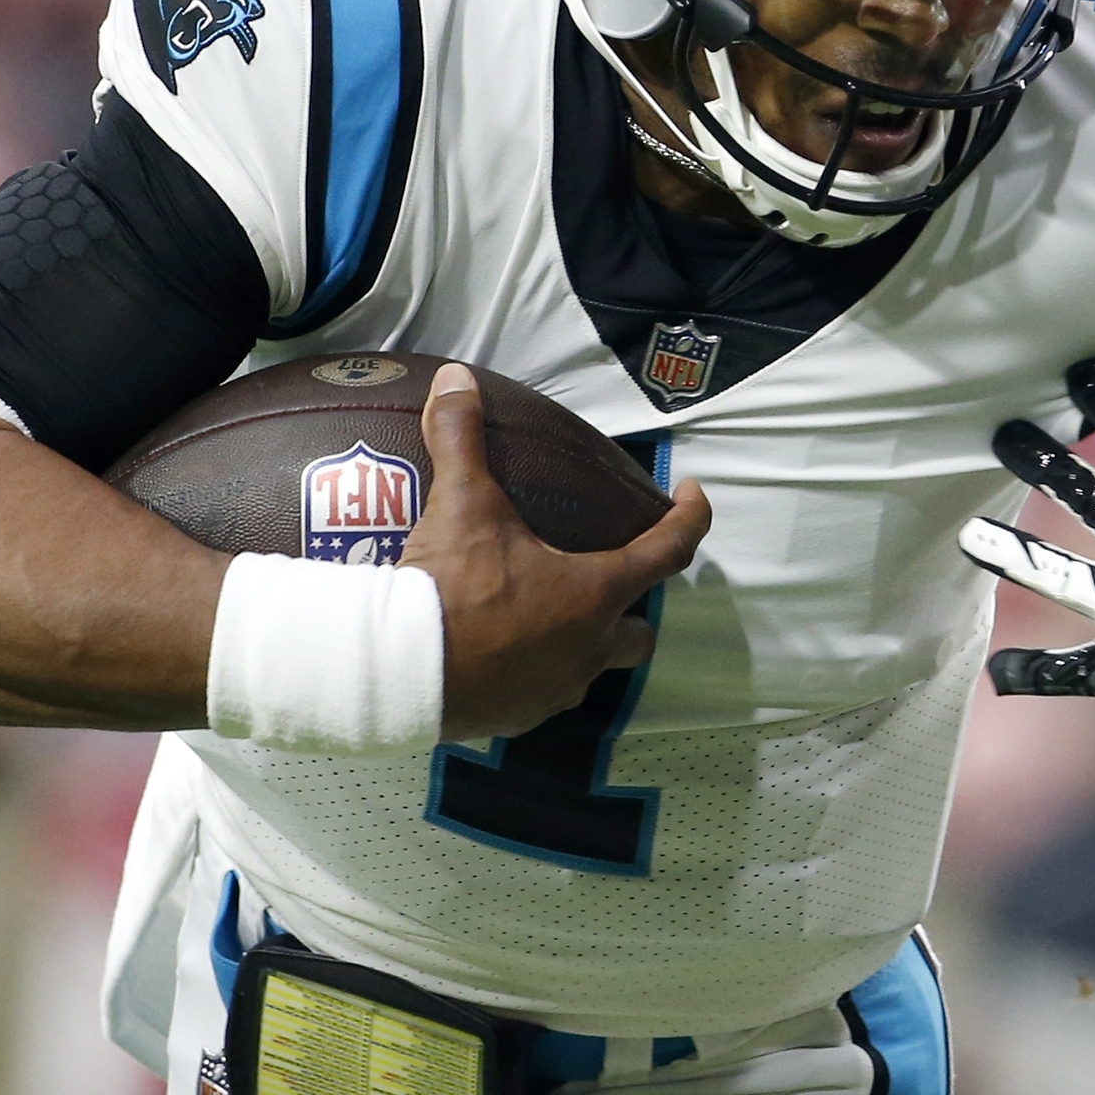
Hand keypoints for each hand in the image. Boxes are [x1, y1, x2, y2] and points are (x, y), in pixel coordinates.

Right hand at [404, 364, 708, 739]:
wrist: (401, 672)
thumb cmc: (451, 588)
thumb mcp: (460, 504)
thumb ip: (462, 438)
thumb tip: (456, 378)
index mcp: (595, 593)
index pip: (669, 552)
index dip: (691, 518)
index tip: (693, 494)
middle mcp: (590, 647)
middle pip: (639, 633)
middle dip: (632, 609)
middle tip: (607, 579)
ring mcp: (557, 689)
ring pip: (591, 668)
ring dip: (581, 644)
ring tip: (548, 616)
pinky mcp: (519, 716)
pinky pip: (543, 693)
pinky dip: (534, 672)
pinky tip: (505, 653)